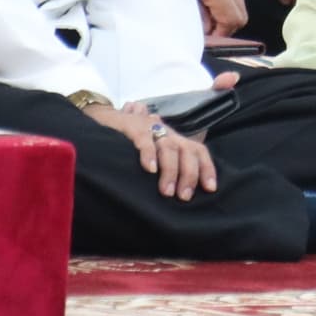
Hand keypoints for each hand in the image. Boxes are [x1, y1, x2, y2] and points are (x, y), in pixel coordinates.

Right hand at [89, 101, 218, 199]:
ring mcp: (151, 128)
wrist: (105, 118)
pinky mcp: (133, 127)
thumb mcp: (154, 150)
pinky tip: (150, 169)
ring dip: (171, 171)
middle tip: (184, 197)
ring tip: (167, 192)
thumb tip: (179, 190)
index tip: (210, 189)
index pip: (198, 150)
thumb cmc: (132, 140)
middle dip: (189, 175)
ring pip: (169, 147)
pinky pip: (144, 140)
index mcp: (175, 139)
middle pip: (187, 150)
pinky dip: (149, 154)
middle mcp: (167, 132)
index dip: (207, 168)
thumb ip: (166, 165)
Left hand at [174, 0, 245, 36]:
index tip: (205, 39)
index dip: (220, 35)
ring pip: (239, 3)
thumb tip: (203, 29)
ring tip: (203, 16)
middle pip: (240, 15)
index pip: (232, 20)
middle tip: (205, 31)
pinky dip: (224, 1)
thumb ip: (192, 9)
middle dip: (225, 28)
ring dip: (225, 15)